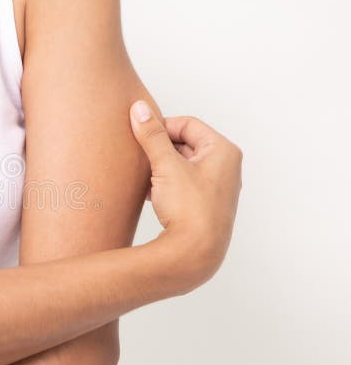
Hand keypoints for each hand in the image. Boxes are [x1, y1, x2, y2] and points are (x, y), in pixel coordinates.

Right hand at [129, 100, 242, 293]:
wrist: (194, 254)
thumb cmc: (189, 209)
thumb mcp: (166, 166)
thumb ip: (152, 136)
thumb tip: (139, 109)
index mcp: (223, 151)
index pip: (188, 124)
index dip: (162, 126)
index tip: (141, 134)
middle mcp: (225, 168)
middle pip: (186, 144)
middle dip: (161, 148)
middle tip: (140, 155)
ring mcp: (216, 188)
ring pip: (182, 165)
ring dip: (161, 166)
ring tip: (144, 175)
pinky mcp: (205, 206)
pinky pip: (182, 184)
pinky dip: (165, 183)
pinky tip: (149, 192)